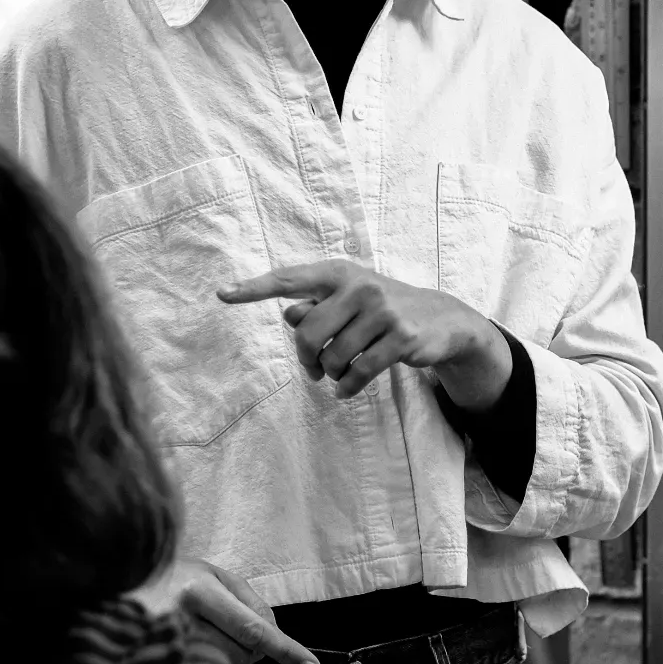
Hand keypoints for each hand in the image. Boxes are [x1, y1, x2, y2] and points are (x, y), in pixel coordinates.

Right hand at [152, 558, 320, 663]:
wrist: (119, 579)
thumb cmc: (172, 575)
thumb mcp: (213, 574)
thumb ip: (250, 602)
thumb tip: (273, 638)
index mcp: (197, 592)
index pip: (253, 629)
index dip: (286, 650)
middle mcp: (180, 620)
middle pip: (242, 654)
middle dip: (248, 647)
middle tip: (222, 624)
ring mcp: (164, 646)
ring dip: (224, 656)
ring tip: (197, 630)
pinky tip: (187, 645)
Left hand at [220, 260, 512, 408]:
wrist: (440, 318)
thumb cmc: (379, 309)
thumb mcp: (347, 302)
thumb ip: (316, 308)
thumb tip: (289, 316)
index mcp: (338, 273)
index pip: (288, 279)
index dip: (253, 288)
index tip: (222, 294)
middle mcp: (358, 286)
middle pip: (306, 332)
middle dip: (306, 358)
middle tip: (314, 370)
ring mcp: (382, 310)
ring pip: (333, 356)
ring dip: (331, 374)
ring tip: (338, 374)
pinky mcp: (400, 337)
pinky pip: (359, 372)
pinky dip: (347, 387)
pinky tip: (345, 390)